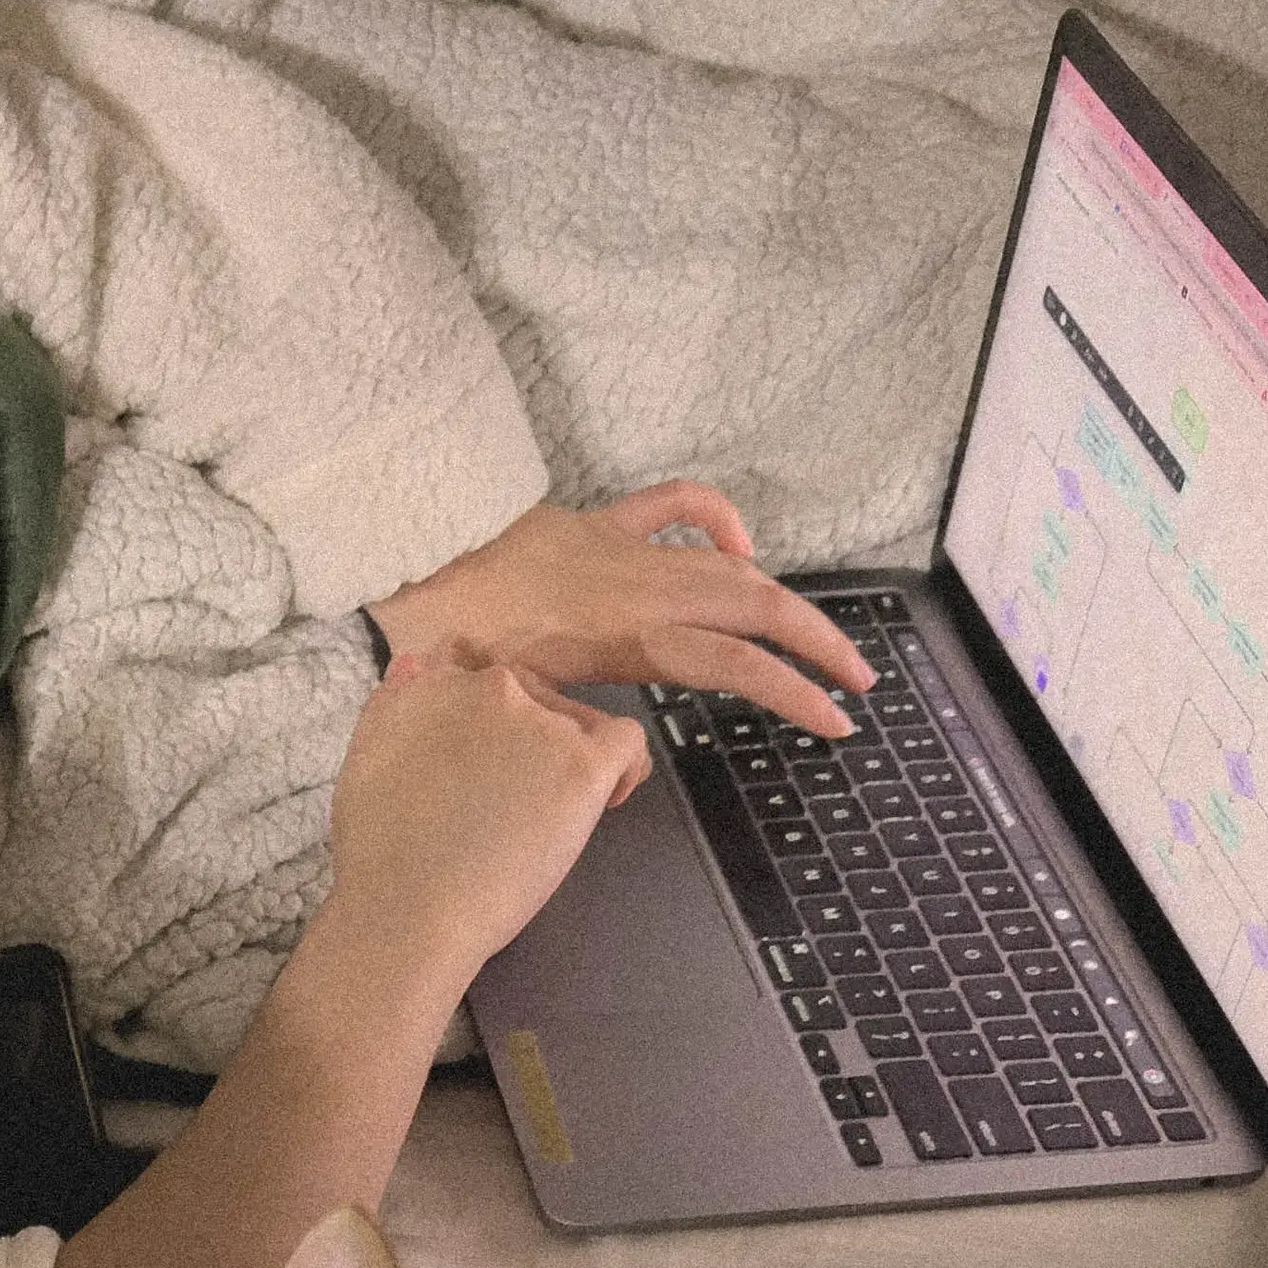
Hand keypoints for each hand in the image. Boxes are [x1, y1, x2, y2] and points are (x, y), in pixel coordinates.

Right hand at [319, 646, 652, 985]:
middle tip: (513, 798)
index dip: (489, 723)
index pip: (480, 681)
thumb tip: (417, 666)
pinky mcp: (581, 764)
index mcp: (434, 683)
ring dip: (568, 758)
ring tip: (548, 813)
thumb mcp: (363, 760)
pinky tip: (605, 800)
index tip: (486, 762)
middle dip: (529, 740)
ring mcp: (539, 723)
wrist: (405, 911)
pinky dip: (625, 768)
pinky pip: (626, 742)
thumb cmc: (376, 856)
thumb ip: (394, 708)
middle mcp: (489, 688)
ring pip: (575, 722)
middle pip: (531, 697)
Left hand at [368, 482, 873, 737]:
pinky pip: (673, 505)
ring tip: (814, 635)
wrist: (407, 590)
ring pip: (726, 567)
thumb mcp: (528, 710)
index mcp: (628, 637)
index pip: (734, 665)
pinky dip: (716, 516)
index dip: (793, 694)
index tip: (836, 724)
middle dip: (815, 645)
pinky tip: (740, 541)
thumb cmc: (461, 662)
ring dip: (778, 599)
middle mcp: (639, 587)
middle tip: (859, 680)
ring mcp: (621, 549)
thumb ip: (587, 730)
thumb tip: (627, 762)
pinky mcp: (597, 525)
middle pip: (754, 608)